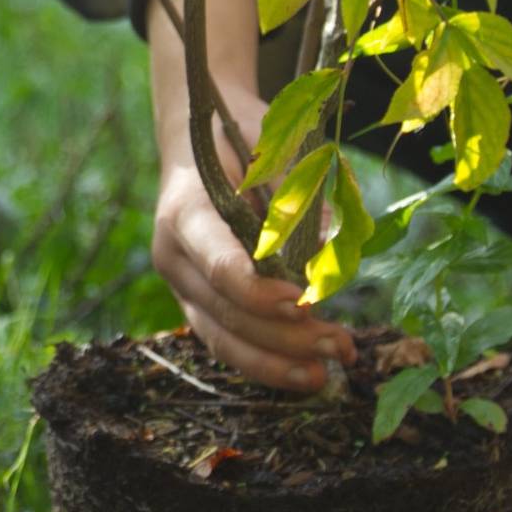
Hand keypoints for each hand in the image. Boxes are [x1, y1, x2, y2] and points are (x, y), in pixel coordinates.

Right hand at [144, 0, 356, 393]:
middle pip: (224, 310)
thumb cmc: (242, 137)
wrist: (198, 138)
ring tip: (325, 375)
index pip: (217, 262)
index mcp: (184, 209)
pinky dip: (265, 362)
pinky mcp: (197, 303)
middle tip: (337, 346)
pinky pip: (226, 341)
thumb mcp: (274, 150)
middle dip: (283, 335)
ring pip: (221, 337)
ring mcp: (182, 283)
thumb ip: (299, 197)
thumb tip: (331, 248)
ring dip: (276, 361)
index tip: (305, 302)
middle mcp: (173, 253)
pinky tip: (304, 375)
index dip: (259, 289)